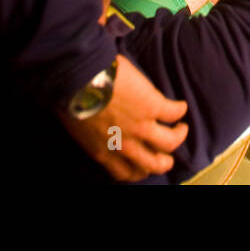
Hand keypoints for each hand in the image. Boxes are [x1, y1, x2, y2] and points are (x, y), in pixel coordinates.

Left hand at [58, 55, 188, 181]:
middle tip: (166, 154)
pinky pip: (174, 112)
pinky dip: (180, 109)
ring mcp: (141, 126)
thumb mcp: (77, 129)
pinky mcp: (152, 106)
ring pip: (169, 143)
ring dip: (177, 137)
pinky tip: (180, 106)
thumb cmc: (69, 97)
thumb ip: (93, 136)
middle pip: (153, 165)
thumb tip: (99, 130)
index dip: (138, 171)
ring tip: (180, 129)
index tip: (141, 164)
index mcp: (103, 152)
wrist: (77, 77)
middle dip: (163, 162)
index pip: (125, 173)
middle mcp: (124, 145)